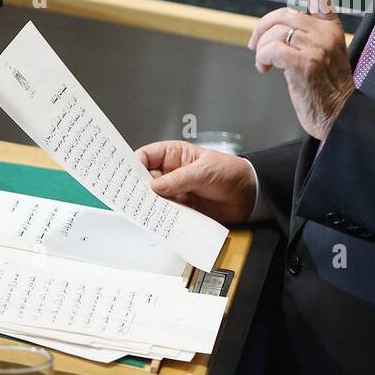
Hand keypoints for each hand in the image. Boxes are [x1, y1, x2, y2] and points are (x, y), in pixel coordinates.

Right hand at [136, 141, 256, 224]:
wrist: (249, 194)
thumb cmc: (230, 172)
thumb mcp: (203, 171)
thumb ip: (179, 179)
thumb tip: (154, 186)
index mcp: (174, 155)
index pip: (146, 157)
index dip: (133, 165)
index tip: (125, 177)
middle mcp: (171, 173)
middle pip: (145, 180)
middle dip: (137, 188)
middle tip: (129, 197)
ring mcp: (176, 191)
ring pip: (154, 198)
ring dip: (149, 204)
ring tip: (142, 210)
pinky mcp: (182, 208)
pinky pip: (166, 213)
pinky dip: (161, 217)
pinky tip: (158, 220)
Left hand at [248, 0, 355, 140]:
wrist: (340, 118)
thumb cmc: (326, 91)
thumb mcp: (320, 56)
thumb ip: (304, 38)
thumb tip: (272, 33)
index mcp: (332, 27)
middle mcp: (326, 32)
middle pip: (282, 15)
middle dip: (260, 29)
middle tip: (253, 47)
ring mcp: (318, 46)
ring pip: (274, 33)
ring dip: (260, 49)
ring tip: (263, 64)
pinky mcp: (306, 63)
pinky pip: (272, 49)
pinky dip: (262, 58)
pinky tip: (265, 69)